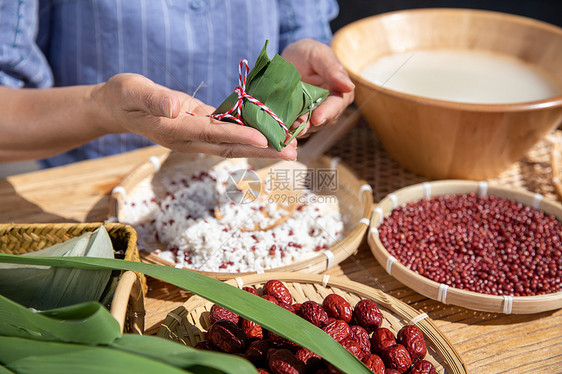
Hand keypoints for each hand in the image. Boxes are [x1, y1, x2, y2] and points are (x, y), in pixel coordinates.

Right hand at [93, 73, 296, 159]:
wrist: (119, 107)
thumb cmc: (124, 97)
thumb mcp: (134, 92)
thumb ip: (154, 99)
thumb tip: (175, 107)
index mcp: (177, 131)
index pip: (213, 135)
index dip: (239, 137)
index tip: (264, 139)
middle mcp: (191, 139)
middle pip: (231, 147)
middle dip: (262, 150)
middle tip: (292, 152)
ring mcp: (197, 136)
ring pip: (233, 143)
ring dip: (262, 146)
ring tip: (290, 145)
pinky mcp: (201, 127)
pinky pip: (229, 132)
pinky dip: (250, 132)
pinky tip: (269, 131)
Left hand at [281, 39, 354, 136]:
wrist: (289, 59)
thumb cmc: (307, 53)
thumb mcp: (319, 55)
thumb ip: (332, 69)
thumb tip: (349, 87)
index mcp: (340, 93)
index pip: (336, 105)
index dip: (327, 113)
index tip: (317, 118)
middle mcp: (329, 108)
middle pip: (321, 120)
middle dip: (309, 126)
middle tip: (298, 129)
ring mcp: (313, 116)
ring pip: (307, 127)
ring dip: (296, 130)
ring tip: (286, 133)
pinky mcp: (298, 121)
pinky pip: (293, 127)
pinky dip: (287, 129)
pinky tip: (279, 131)